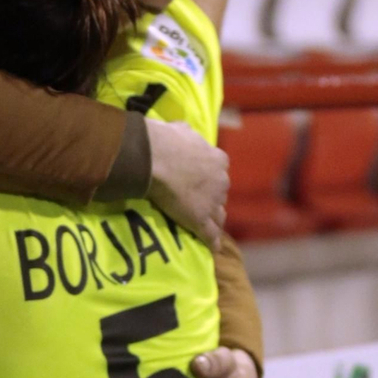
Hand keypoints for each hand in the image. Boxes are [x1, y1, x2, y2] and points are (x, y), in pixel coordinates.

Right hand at [147, 118, 228, 247]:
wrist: (157, 158)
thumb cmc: (167, 140)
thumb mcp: (180, 129)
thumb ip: (186, 134)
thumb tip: (183, 131)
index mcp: (218, 159)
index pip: (219, 170)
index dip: (209, 176)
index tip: (200, 179)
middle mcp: (221, 181)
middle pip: (220, 193)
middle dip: (211, 197)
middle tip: (197, 201)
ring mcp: (213, 203)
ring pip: (219, 215)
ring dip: (213, 219)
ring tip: (206, 226)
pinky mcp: (201, 220)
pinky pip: (210, 235)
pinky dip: (212, 242)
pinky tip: (212, 248)